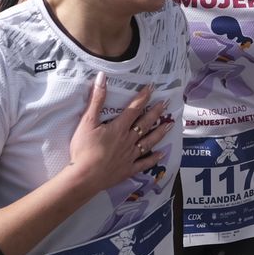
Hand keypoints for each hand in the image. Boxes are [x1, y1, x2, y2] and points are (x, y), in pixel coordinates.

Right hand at [68, 74, 172, 193]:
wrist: (85, 177)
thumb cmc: (84, 149)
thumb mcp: (87, 122)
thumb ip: (96, 100)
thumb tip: (102, 77)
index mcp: (119, 128)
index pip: (134, 109)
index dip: (143, 97)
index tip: (152, 88)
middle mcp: (128, 140)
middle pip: (145, 124)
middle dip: (156, 112)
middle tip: (166, 104)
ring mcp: (130, 156)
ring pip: (149, 142)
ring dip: (160, 132)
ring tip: (170, 125)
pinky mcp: (128, 169)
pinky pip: (144, 163)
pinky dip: (153, 158)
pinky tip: (161, 154)